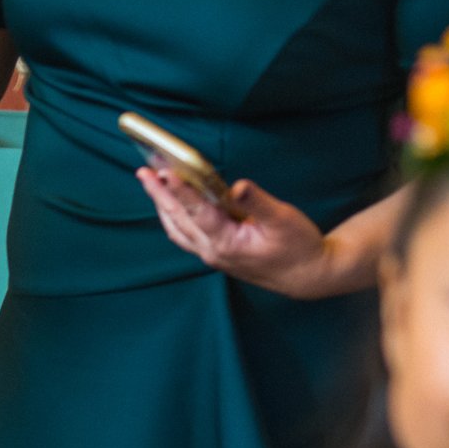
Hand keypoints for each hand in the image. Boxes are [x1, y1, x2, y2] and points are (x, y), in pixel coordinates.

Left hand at [137, 165, 339, 299]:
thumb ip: (257, 203)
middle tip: (143, 171)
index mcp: (227, 242)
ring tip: (150, 183)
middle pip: (178, 220)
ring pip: (177, 229)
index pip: (197, 212)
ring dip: (162, 205)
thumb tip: (238, 186)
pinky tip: (170, 205)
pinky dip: (174, 217)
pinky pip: (185, 235)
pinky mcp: (216, 253)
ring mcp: (212, 254)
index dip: (180, 191)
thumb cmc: (298, 247)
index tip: (165, 172)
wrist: (305, 276)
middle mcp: (213, 250)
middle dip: (159, 194)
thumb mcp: (283, 220)